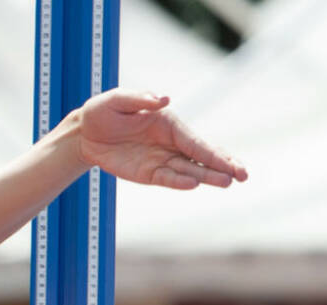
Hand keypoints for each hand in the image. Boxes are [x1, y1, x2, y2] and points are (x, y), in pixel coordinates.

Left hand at [74, 89, 246, 189]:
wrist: (83, 132)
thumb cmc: (103, 111)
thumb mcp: (117, 100)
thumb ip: (140, 99)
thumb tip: (164, 99)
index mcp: (169, 124)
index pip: (195, 141)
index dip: (215, 153)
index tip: (233, 162)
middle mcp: (169, 143)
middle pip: (200, 157)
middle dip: (221, 165)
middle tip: (243, 175)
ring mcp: (159, 159)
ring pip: (188, 170)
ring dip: (206, 176)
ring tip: (227, 182)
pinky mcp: (146, 173)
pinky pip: (165, 178)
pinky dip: (178, 182)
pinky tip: (193, 184)